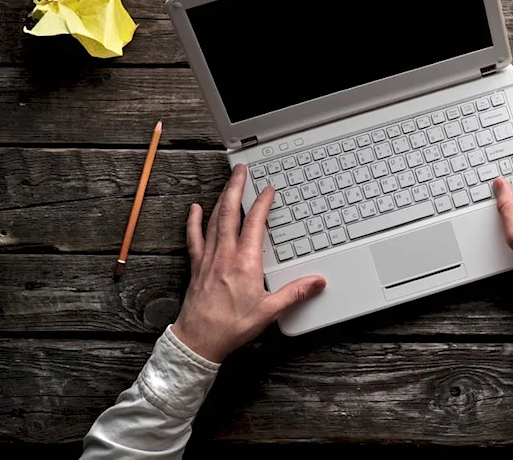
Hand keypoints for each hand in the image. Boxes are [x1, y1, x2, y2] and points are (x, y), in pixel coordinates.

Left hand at [172, 164, 325, 361]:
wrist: (198, 341)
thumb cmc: (231, 326)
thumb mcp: (269, 311)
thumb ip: (295, 293)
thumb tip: (318, 281)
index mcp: (245, 263)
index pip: (255, 224)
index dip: (262, 203)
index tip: (268, 189)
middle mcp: (225, 255)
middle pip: (230, 213)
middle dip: (236, 188)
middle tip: (242, 171)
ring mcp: (208, 258)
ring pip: (213, 220)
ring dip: (221, 199)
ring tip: (228, 184)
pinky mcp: (197, 266)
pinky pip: (194, 237)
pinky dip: (194, 221)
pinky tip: (195, 209)